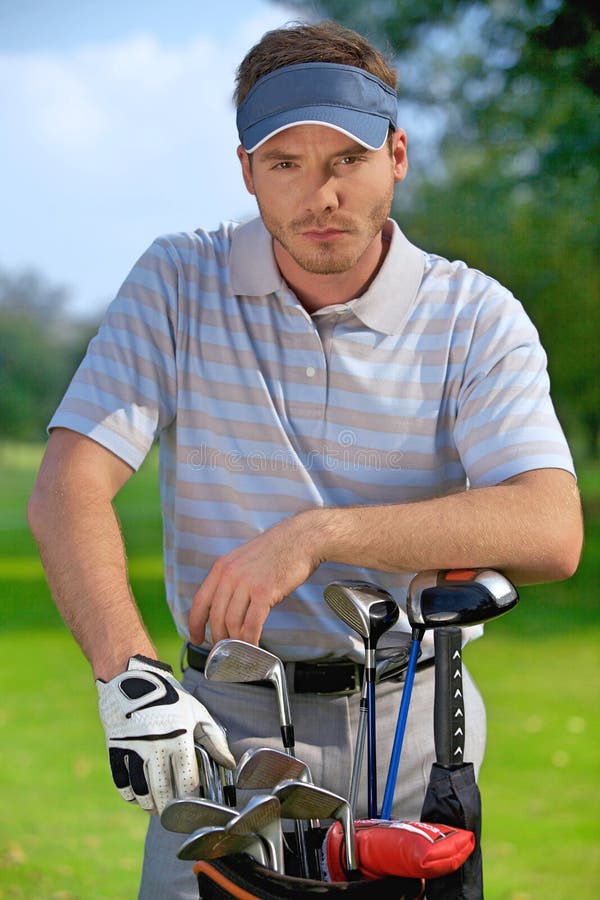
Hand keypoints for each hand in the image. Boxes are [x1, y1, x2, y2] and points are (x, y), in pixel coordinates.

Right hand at [97, 655, 234, 814]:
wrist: (130, 678)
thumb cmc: (169, 697)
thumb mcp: (196, 712)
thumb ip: (214, 739)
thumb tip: (230, 764)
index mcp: (179, 735)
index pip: (188, 780)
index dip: (193, 799)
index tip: (197, 807)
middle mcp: (156, 744)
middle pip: (164, 791)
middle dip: (171, 809)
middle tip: (176, 816)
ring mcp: (133, 748)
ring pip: (142, 792)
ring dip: (150, 805)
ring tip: (158, 809)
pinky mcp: (115, 749)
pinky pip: (122, 783)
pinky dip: (131, 796)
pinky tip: (139, 798)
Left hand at [189, 512, 321, 645]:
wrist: (300, 539)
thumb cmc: (277, 550)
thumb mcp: (243, 559)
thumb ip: (231, 579)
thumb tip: (226, 605)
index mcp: (222, 567)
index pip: (200, 601)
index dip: (195, 624)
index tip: (197, 638)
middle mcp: (230, 575)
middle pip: (216, 617)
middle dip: (219, 638)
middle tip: (224, 649)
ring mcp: (246, 583)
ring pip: (233, 623)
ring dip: (236, 640)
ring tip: (241, 648)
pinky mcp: (264, 592)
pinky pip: (252, 623)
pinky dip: (251, 639)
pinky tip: (254, 645)